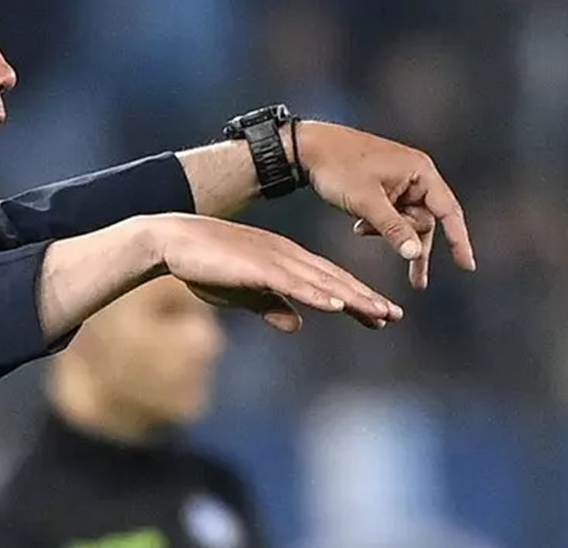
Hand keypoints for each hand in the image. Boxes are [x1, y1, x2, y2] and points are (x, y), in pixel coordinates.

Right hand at [150, 214, 403, 332]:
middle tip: (394, 316)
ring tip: (379, 312)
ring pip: (321, 281)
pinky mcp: (257, 266)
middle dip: (365, 298)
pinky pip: (293, 283)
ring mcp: (273, 259)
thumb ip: (269, 306)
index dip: (356, 298)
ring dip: (351, 298)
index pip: (328, 281)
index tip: (382, 315)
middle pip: (333, 279)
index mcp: (284, 261)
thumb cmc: (204, 265)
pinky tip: (337, 305)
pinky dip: (316, 293)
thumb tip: (295, 326)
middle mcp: (286, 256)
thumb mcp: (242, 293)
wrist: (173, 241)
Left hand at [292, 121, 475, 285]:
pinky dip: (379, 224)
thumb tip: (417, 254)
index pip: (448, 211)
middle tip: (385, 248)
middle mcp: (416, 175)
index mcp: (420, 171)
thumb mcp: (366, 202)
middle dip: (405, 237)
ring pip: (407, 220)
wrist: (309, 148)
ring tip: (361, 230)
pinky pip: (392, 215)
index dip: (459, 240)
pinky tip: (358, 226)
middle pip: (426, 220)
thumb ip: (394, 229)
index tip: (467, 266)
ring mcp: (400, 181)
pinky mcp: (386, 187)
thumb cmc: (339, 168)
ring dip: (389, 232)